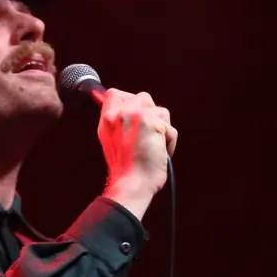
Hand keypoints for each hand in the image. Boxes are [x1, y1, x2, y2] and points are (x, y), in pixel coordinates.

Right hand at [98, 89, 176, 219]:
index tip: (134, 116)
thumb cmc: (123, 167)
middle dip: (150, 115)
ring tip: (153, 145)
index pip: (114, 93)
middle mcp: (120, 113)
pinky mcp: (153, 124)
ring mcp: (136, 116)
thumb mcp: (109, 138)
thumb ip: (114, 119)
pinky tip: (159, 152)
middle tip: (145, 136)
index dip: (128, 101)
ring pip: (160, 111)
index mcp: (107, 118)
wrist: (131, 183)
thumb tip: (117, 102)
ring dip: (162, 129)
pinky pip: (170, 128)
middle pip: (143, 98)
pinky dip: (169, 141)